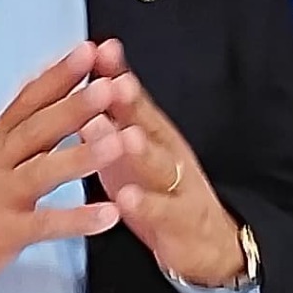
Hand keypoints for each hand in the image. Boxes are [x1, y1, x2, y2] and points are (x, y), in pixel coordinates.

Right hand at [0, 43, 125, 292]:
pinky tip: (108, 214)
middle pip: (38, 128)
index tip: (88, 52)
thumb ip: (14, 130)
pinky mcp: (2, 232)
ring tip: (118, 143)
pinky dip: (77, 220)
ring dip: (82, 156)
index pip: (28, 99)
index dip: (58, 74)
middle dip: (76, 105)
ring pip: (43, 171)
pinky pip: (45, 225)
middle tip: (109, 87)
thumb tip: (47, 98)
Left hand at [86, 40, 247, 289]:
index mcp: (153, 135)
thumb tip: (85, 82)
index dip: (117, 75)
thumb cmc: (159, 192)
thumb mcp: (134, 152)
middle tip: (112, 84)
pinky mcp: (180, 222)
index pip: (133, 99)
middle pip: (149, 125)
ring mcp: (178, 186)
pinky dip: (146, 204)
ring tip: (124, 136)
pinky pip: (163, 212)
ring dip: (142, 150)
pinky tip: (127, 198)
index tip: (99, 49)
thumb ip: (112, 119)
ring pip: (160, 164)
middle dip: (130, 104)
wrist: (207, 243)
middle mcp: (168, 153)